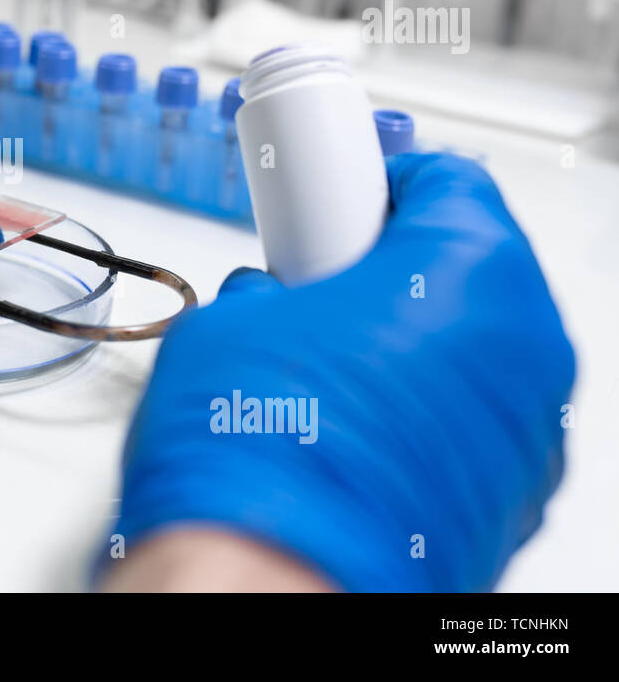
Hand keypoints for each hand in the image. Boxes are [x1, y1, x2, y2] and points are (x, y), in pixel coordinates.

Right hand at [112, 153, 574, 591]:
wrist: (267, 588)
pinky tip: (340, 434)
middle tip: (317, 284)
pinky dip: (418, 416)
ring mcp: (530, 439)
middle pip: (468, 268)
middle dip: (391, 268)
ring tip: (317, 374)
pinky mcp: (512, 505)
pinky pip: (469, 426)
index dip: (380, 178)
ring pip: (470, 352)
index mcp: (472, 275)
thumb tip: (274, 299)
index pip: (449, 178)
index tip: (341, 192)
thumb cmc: (255, 458)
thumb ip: (275, 284)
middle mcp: (527, 354)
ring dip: (403, 346)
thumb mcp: (234, 318)